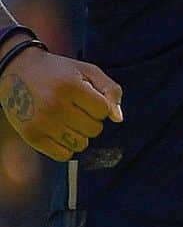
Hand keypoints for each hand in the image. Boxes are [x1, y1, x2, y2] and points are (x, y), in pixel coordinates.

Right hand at [0, 47, 122, 161]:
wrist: (19, 71)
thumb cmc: (60, 71)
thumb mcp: (88, 71)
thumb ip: (110, 90)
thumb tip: (118, 118)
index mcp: (71, 87)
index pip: (103, 111)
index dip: (102, 106)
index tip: (91, 99)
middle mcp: (55, 106)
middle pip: (94, 129)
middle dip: (92, 120)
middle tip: (79, 108)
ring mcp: (41, 123)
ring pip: (80, 144)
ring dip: (81, 134)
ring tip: (70, 119)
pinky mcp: (31, 136)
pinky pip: (63, 155)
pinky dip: (68, 147)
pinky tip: (62, 132)